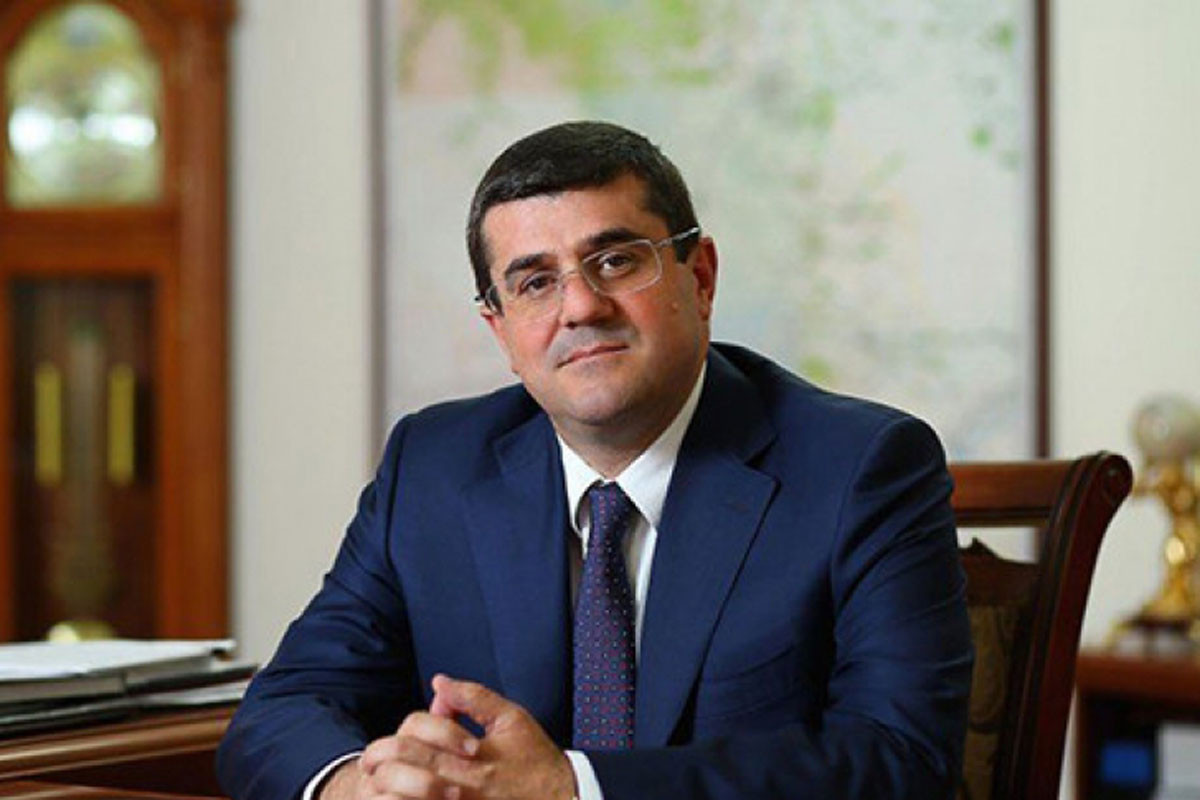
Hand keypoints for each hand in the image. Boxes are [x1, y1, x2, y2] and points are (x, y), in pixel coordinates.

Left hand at [353, 674, 575, 799]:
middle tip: (368, 764)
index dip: (398, 742)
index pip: (420, 746)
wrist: (562, 799)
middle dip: (384, 767)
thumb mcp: (511, 719)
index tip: (384, 743)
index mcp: (474, 759)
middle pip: (411, 777)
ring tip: (378, 785)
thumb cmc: (536, 759)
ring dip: (393, 792)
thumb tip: (439, 683)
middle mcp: (465, 789)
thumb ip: (474, 698)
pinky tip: (404, 799)